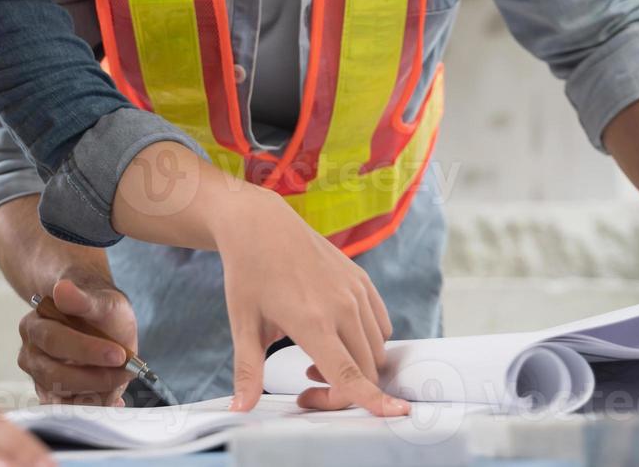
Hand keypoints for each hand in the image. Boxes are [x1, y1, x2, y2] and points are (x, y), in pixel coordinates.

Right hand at [18, 274, 138, 405]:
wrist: (98, 321)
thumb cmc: (97, 309)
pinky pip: (67, 408)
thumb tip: (61, 288)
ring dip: (94, 391)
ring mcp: (38, 376)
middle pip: (54, 374)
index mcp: (34, 324)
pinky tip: (114, 398)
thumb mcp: (100, 299)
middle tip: (126, 372)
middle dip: (94, 377)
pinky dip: (91, 405)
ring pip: (60, 395)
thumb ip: (82, 299)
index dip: (87, 350)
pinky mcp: (51, 395)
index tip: (119, 354)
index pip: (55, 340)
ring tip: (122, 379)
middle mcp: (30, 353)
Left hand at [212, 186, 407, 417]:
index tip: (397, 414)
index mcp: (312, 322)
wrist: (260, 224)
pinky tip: (336, 337)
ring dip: (355, 366)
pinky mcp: (361, 280)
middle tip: (306, 387)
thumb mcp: (242, 324)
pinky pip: (380, 325)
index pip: (349, 374)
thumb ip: (248, 371)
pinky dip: (367, 342)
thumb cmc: (248, 274)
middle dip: (342, 391)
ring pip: (375, 349)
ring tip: (314, 358)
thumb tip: (241, 410)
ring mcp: (355, 291)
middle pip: (364, 369)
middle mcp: (341, 307)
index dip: (373, 400)